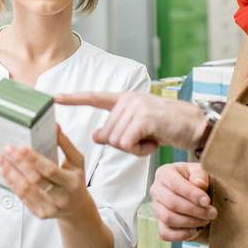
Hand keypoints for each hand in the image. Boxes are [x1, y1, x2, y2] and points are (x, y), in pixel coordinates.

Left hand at [0, 126, 92, 220]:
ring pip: (25, 189)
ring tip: (2, 159)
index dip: (34, 159)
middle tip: (7, 150)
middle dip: (18, 163)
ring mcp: (49, 207)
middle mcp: (61, 197)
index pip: (49, 170)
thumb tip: (55, 126)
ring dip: (11, 172)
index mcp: (71, 183)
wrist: (77, 209)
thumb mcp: (77, 161)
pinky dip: (12, 183)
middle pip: (34, 180)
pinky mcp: (40, 213)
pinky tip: (6, 171)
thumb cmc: (76, 181)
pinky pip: (22, 197)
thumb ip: (65, 143)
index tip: (21, 147)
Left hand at [54, 92, 206, 154]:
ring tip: (152, 138)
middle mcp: (128, 99)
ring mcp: (135, 107)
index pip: (94, 97)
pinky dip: (140, 151)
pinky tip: (155, 142)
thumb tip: (96, 136)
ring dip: (134, 149)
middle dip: (125, 145)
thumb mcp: (140, 128)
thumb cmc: (169, 128)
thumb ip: (117, 129)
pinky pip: (127, 144)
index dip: (72, 98)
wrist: (196, 126)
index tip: (52, 97)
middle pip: (107, 134)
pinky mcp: (143, 118)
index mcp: (125, 98)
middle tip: (146, 139)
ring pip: (116, 141)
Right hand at [151, 163, 215, 240]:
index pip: (175, 184)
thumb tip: (198, 184)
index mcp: (165, 173)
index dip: (192, 194)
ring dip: (190, 222)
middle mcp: (156, 190)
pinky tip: (195, 230)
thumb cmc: (196, 179)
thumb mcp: (200, 172)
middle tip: (212, 213)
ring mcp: (156, 208)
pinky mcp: (160, 223)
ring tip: (206, 220)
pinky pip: (165, 233)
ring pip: (168, 218)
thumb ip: (200, 175)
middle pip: (172, 203)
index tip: (207, 201)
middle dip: (194, 210)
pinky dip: (181, 234)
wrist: (194, 191)